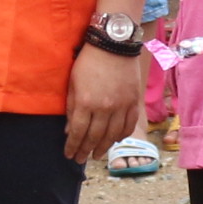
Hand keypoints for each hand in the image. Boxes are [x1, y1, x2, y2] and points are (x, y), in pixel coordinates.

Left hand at [64, 39, 143, 161]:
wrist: (114, 44)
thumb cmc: (88, 62)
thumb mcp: (73, 83)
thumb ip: (72, 108)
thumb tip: (69, 131)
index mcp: (86, 102)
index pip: (78, 133)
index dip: (73, 146)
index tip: (69, 155)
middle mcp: (104, 107)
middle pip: (95, 137)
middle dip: (86, 151)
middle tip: (81, 159)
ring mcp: (121, 106)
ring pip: (112, 135)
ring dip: (104, 148)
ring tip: (97, 155)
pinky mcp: (133, 101)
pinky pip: (129, 125)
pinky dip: (122, 135)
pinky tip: (115, 140)